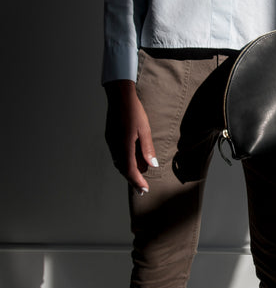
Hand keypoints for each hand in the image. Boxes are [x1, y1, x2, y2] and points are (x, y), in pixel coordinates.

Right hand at [104, 80, 157, 194]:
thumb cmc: (134, 112)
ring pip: (119, 162)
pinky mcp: (110, 137)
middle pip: (123, 169)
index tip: (144, 190)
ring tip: (139, 176)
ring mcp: (111, 142)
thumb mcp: (144, 130)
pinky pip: (117, 155)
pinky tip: (132, 161)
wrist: (119, 96)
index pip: (130, 170)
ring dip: (128, 170)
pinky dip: (124, 161)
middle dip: (133, 179)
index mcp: (124, 146)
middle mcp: (115, 146)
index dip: (137, 181)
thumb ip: (147, 149)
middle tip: (142, 188)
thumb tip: (152, 165)